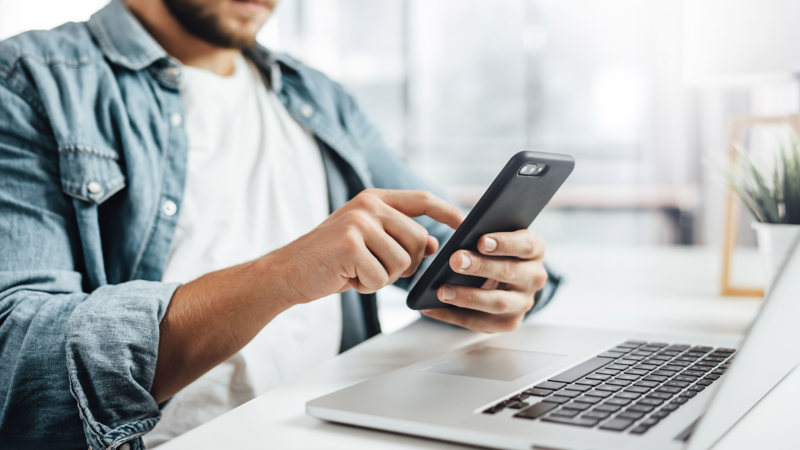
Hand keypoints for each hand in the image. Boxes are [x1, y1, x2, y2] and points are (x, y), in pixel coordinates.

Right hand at [269, 189, 464, 304]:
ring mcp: (359, 222)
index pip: (422, 200)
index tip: (466, 226)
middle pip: (420, 240)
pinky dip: (366, 286)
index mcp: (374, 199)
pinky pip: (381, 277)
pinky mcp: (350, 244)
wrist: (287, 272)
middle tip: (374, 269)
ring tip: (356, 271)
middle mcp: (368, 204)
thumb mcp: (366, 240)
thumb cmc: (331, 260)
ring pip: (403, 262)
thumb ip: (398, 236)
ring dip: (383, 278)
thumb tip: (436, 246)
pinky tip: (346, 277)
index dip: (448, 213)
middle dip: (405, 265)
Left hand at [421, 229, 546, 332]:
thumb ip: (484, 236)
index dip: (504, 243)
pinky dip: (454, 316)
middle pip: (509, 272)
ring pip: (498, 302)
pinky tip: (433, 307)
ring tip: (442, 291)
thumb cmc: (496, 253)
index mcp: (534, 250)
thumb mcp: (497, 239)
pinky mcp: (509, 323)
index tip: (481, 240)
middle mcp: (534, 277)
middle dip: (480, 267)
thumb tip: (460, 236)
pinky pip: (481, 322)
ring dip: (468, 297)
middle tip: (455, 261)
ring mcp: (523, 303)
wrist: (507, 281)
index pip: (526, 245)